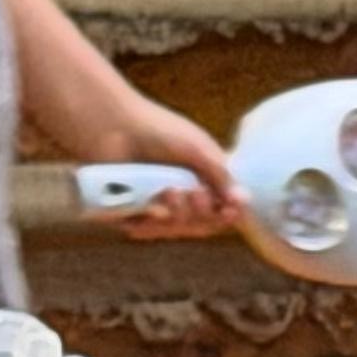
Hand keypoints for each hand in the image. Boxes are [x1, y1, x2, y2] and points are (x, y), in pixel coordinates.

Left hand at [90, 85, 245, 238]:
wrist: (111, 125)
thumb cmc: (156, 129)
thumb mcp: (198, 149)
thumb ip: (222, 176)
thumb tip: (245, 201)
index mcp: (201, 178)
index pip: (223, 209)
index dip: (229, 215)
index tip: (229, 210)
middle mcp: (182, 194)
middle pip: (204, 225)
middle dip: (202, 213)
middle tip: (192, 193)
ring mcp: (157, 203)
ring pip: (179, 230)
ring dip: (179, 215)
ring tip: (167, 191)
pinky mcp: (134, 211)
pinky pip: (152, 231)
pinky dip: (154, 225)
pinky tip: (152, 210)